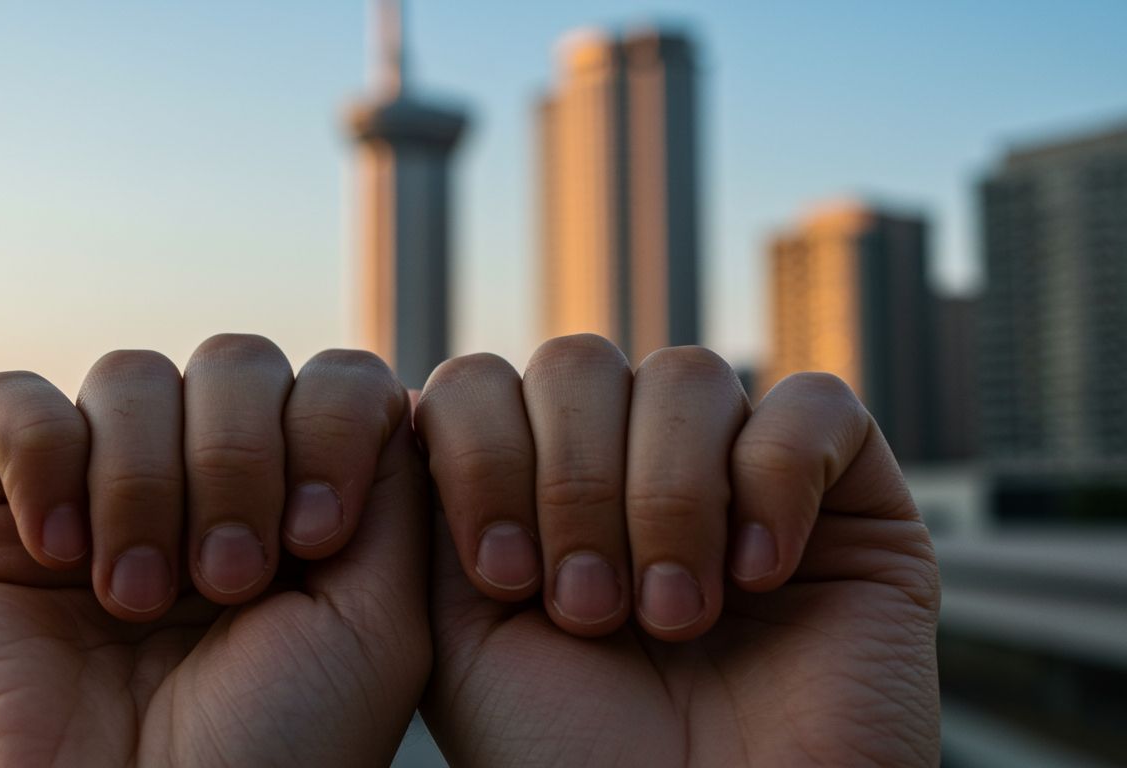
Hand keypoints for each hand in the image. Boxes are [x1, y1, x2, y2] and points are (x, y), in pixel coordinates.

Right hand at [0, 336, 428, 765]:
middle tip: (227, 582)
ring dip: (144, 484)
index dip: (328, 428)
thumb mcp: (378, 619)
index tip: (317, 539)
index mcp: (302, 505)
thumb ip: (389, 487)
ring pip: (128, 375)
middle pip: (233, 362)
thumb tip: (377, 390)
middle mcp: (206, 487)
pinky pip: (8, 403)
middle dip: (238, 461)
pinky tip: (61, 555)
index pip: (330, 380)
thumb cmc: (273, 754)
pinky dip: (42, 456)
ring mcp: (100, 495)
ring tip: (139, 601)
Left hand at [414, 336, 939, 765]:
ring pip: (689, 376)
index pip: (487, 381)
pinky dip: (774, 479)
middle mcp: (633, 468)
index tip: (502, 576)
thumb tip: (422, 400)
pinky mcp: (852, 502)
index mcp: (536, 491)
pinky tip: (757, 574)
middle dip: (573, 486)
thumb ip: (437, 506)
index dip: (483, 454)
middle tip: (589, 610)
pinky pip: (816, 406)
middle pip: (580, 364)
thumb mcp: (460, 629)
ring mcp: (740, 476)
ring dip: (666, 499)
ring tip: (671, 615)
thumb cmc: (572, 762)